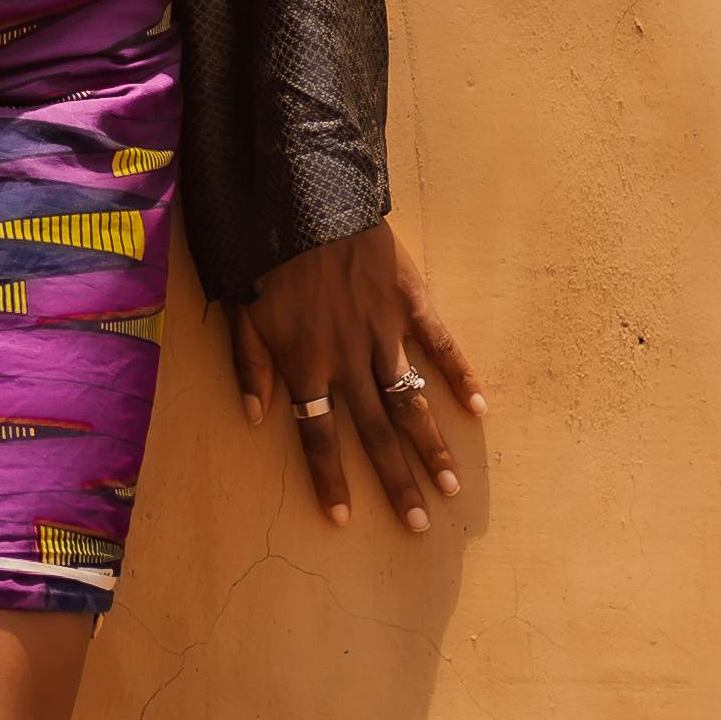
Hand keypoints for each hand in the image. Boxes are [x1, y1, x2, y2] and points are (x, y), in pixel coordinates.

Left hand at [223, 222, 482, 537]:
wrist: (304, 194)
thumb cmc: (267, 254)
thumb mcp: (240, 311)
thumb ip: (248, 366)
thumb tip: (256, 417)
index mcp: (304, 363)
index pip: (317, 435)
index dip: (329, 478)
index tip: (343, 520)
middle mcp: (347, 357)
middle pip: (375, 431)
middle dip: (396, 482)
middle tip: (418, 525)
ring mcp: (383, 330)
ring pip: (411, 399)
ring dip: (432, 446)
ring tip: (452, 487)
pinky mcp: (409, 301)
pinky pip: (439, 344)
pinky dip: (460, 374)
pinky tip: (479, 407)